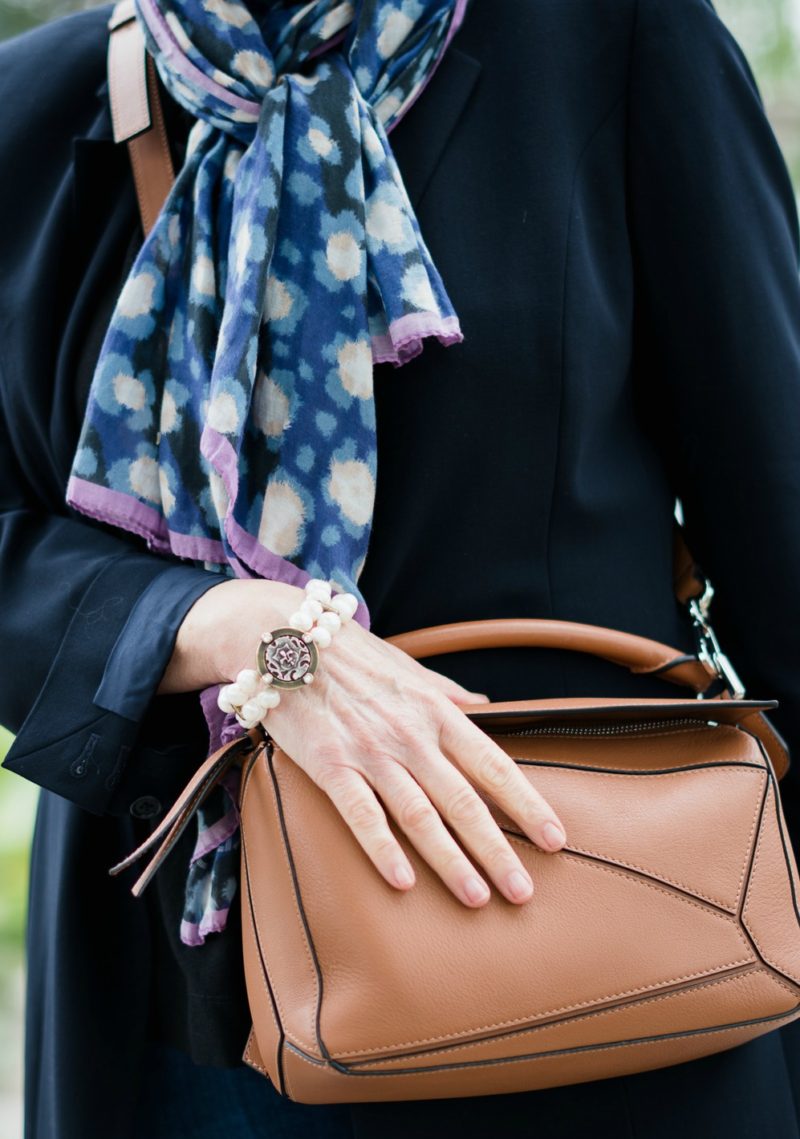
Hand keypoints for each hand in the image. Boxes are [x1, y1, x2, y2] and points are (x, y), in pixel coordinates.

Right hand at [162, 579, 566, 906]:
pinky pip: (361, 814)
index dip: (527, 805)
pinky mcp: (328, 765)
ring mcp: (370, 752)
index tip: (555, 839)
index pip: (494, 765)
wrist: (283, 637)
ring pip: (420, 816)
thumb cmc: (350, 654)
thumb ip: (449, 694)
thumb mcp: (409, 668)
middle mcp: (411, 735)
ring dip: (451, 860)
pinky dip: (383, 848)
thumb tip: (487, 707)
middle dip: (497, 849)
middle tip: (523, 892)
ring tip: (478, 898)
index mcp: (437, 711)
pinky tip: (403, 882)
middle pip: (464, 801)